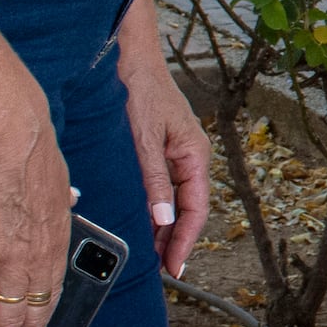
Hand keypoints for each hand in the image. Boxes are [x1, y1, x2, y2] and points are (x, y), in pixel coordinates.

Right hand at [0, 92, 70, 326]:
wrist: (10, 139)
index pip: (52, 295)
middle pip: (30, 315)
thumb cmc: (31, 151)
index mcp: (57, 242)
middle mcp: (40, 259)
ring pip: (1, 316)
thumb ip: (60, 199)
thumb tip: (70, 197)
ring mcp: (12, 261)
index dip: (38, 321)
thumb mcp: (58, 182)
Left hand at [114, 5, 209, 270]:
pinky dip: (159, 207)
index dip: (185, 241)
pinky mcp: (164, 147)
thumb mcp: (145, 141)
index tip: (174, 267)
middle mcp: (191, 156)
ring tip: (153, 253)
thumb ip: (154, 182)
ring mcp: (178, 152)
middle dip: (177, 239)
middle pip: (190, 208)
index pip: (196, 210)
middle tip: (163, 269)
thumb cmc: (141, 91)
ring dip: (167, 226)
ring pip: (178, 199)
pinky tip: (146, 220)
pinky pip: (167, 186)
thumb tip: (163, 221)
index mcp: (195, 155)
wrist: (130, 56)